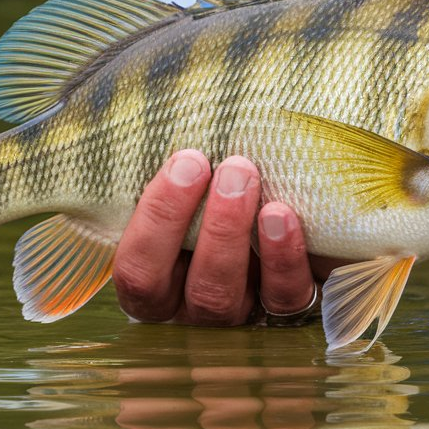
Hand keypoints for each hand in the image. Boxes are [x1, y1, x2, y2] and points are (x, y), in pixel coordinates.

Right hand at [113, 150, 340, 325]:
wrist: (291, 220)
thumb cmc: (214, 193)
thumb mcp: (190, 188)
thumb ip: (176, 172)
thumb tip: (173, 113)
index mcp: (154, 281)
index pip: (137, 270)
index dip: (157, 220)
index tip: (186, 161)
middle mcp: (191, 307)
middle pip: (192, 286)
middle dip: (210, 226)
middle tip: (230, 167)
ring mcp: (239, 315)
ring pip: (228, 299)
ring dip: (237, 237)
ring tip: (250, 180)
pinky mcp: (285, 310)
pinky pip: (283, 299)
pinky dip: (283, 258)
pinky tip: (285, 216)